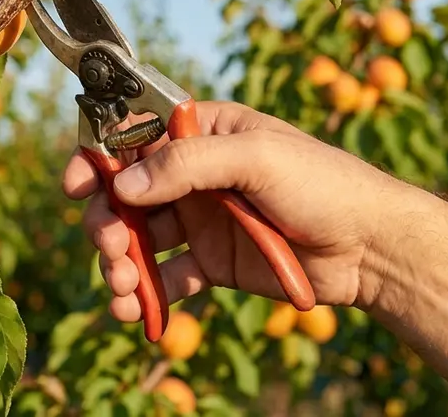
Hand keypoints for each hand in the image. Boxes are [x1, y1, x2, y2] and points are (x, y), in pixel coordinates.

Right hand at [64, 101, 409, 323]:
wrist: (371, 248)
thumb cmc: (323, 183)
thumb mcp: (256, 158)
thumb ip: (188, 163)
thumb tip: (123, 183)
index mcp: (202, 132)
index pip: (133, 137)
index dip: (98, 159)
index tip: (76, 186)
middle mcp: (193, 174)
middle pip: (125, 194)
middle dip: (106, 222)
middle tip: (109, 248)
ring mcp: (200, 220)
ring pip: (138, 239)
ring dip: (119, 262)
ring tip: (123, 289)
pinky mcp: (211, 263)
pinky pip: (166, 278)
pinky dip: (147, 297)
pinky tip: (139, 314)